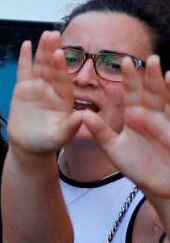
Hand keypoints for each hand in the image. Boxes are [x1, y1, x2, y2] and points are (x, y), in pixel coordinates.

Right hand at [6, 32, 83, 155]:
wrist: (30, 146)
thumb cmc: (47, 143)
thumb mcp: (60, 137)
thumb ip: (70, 127)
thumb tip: (83, 116)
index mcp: (64, 99)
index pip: (62, 79)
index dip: (61, 67)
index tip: (60, 53)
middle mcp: (52, 89)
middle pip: (52, 67)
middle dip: (53, 51)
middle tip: (54, 35)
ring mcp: (38, 88)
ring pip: (40, 65)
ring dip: (43, 50)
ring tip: (45, 34)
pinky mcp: (23, 89)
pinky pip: (24, 71)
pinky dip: (25, 58)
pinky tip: (27, 44)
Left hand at [81, 53, 169, 200]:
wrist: (159, 185)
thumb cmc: (138, 167)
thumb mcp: (114, 149)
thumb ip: (99, 132)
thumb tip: (82, 114)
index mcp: (135, 116)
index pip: (132, 92)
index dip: (129, 78)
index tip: (122, 60)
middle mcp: (152, 115)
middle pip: (150, 91)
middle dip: (148, 75)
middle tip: (146, 57)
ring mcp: (165, 122)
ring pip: (165, 98)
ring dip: (163, 82)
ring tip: (160, 66)